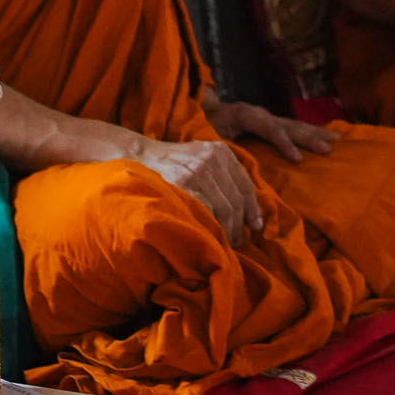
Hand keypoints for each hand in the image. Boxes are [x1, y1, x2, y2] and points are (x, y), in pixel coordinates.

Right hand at [136, 137, 262, 244]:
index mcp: (221, 152)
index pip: (244, 185)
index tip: (256, 226)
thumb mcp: (201, 156)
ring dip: (226, 229)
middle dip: (239, 225)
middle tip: (238, 242)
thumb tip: (247, 210)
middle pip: (235, 200)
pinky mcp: (182, 184)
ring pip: (222, 208)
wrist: (137, 155)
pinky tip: (207, 235)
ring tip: (224, 243)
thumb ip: (222, 175)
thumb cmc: (172, 162)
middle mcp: (212, 159)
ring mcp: (197, 171)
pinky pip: (203, 211)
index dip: (252, 209)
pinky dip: (208, 226)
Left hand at [204, 93, 336, 163]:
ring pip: (294, 125)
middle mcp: (259, 113)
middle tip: (328, 149)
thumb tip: (238, 167)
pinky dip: (311, 133)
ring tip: (336, 142)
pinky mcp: (269, 124)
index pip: (269, 128)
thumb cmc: (200, 128)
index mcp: (244, 114)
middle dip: (308, 137)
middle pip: (288, 125)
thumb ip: (223, 149)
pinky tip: (327, 137)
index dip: (284, 143)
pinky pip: (292, 128)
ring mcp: (266, 117)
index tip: (298, 160)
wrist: (195, 112)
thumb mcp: (207, 139)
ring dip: (315, 134)